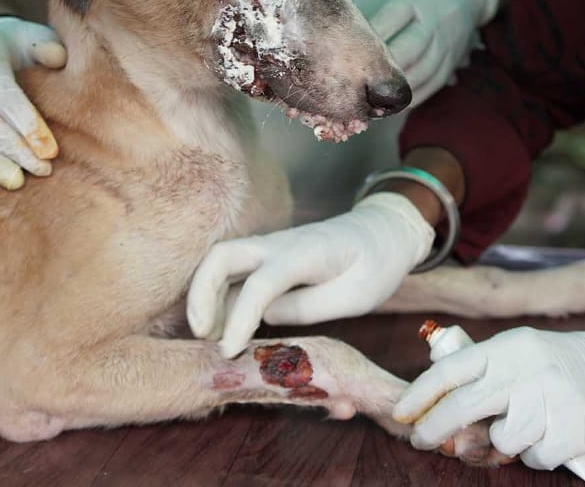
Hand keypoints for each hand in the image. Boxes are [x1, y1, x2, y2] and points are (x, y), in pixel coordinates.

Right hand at [186, 192, 434, 357]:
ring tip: (208, 338)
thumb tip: (265, 316)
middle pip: (221, 257)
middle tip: (201, 335)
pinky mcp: (267, 258)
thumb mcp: (355, 296)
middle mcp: (278, 244)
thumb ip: (308, 308)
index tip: (227, 351)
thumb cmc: (376, 263)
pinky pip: (232, 273)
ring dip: (205, 297)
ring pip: (220, 262)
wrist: (385, 232)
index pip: (260, 283)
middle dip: (200, 294)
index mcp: (306, 252)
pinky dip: (218, 298)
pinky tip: (222, 328)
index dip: (240, 319)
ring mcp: (269, 248)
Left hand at [340, 0, 498, 104]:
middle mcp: (434, 21)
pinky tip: (388, 105)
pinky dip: (410, 98)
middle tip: (348, 85)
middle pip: (407, 52)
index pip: (390, 21)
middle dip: (378, 70)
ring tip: (363, 101)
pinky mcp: (453, 60)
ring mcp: (446, 43)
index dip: (365, 39)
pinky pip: (432, 85)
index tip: (338, 52)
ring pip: (420, 74)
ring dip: (392, 91)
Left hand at [395, 326, 584, 469]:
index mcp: (509, 347)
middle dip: (437, 429)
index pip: (451, 369)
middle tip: (424, 442)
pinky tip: (556, 432)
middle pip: (464, 407)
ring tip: (531, 424)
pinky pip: (534, 457)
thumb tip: (440, 413)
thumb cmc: (564, 366)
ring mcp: (550, 400)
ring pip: (502, 439)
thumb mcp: (523, 353)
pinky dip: (539, 452)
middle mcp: (526, 369)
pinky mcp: (571, 430)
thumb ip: (485, 375)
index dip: (420, 394)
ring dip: (507, 442)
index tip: (401, 414)